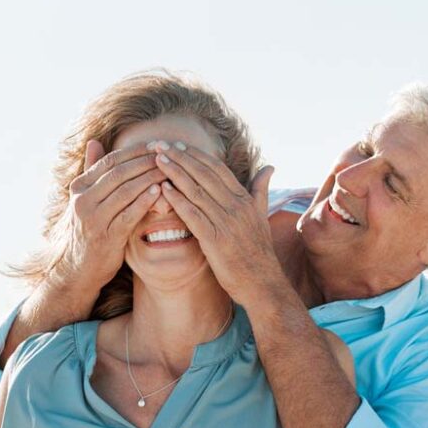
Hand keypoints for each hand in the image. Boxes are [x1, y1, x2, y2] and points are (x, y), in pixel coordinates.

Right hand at [54, 140, 166, 290]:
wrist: (78, 268)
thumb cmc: (89, 229)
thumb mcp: (86, 199)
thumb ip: (91, 171)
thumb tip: (94, 141)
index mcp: (79, 187)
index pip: (110, 161)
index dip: (134, 151)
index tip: (155, 145)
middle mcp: (82, 201)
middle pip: (119, 173)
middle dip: (145, 162)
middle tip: (168, 155)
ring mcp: (93, 219)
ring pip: (125, 191)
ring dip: (149, 179)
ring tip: (169, 171)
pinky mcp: (105, 237)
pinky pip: (129, 214)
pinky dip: (145, 201)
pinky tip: (160, 192)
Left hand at [153, 144, 282, 305]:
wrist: (262, 283)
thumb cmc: (259, 253)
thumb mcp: (262, 217)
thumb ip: (260, 190)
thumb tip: (270, 167)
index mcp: (245, 199)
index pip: (217, 169)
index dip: (196, 155)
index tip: (178, 145)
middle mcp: (236, 207)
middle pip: (204, 174)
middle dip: (180, 157)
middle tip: (160, 144)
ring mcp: (226, 223)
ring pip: (196, 191)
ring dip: (175, 173)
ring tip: (157, 160)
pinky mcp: (216, 240)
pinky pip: (193, 215)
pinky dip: (178, 200)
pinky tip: (163, 190)